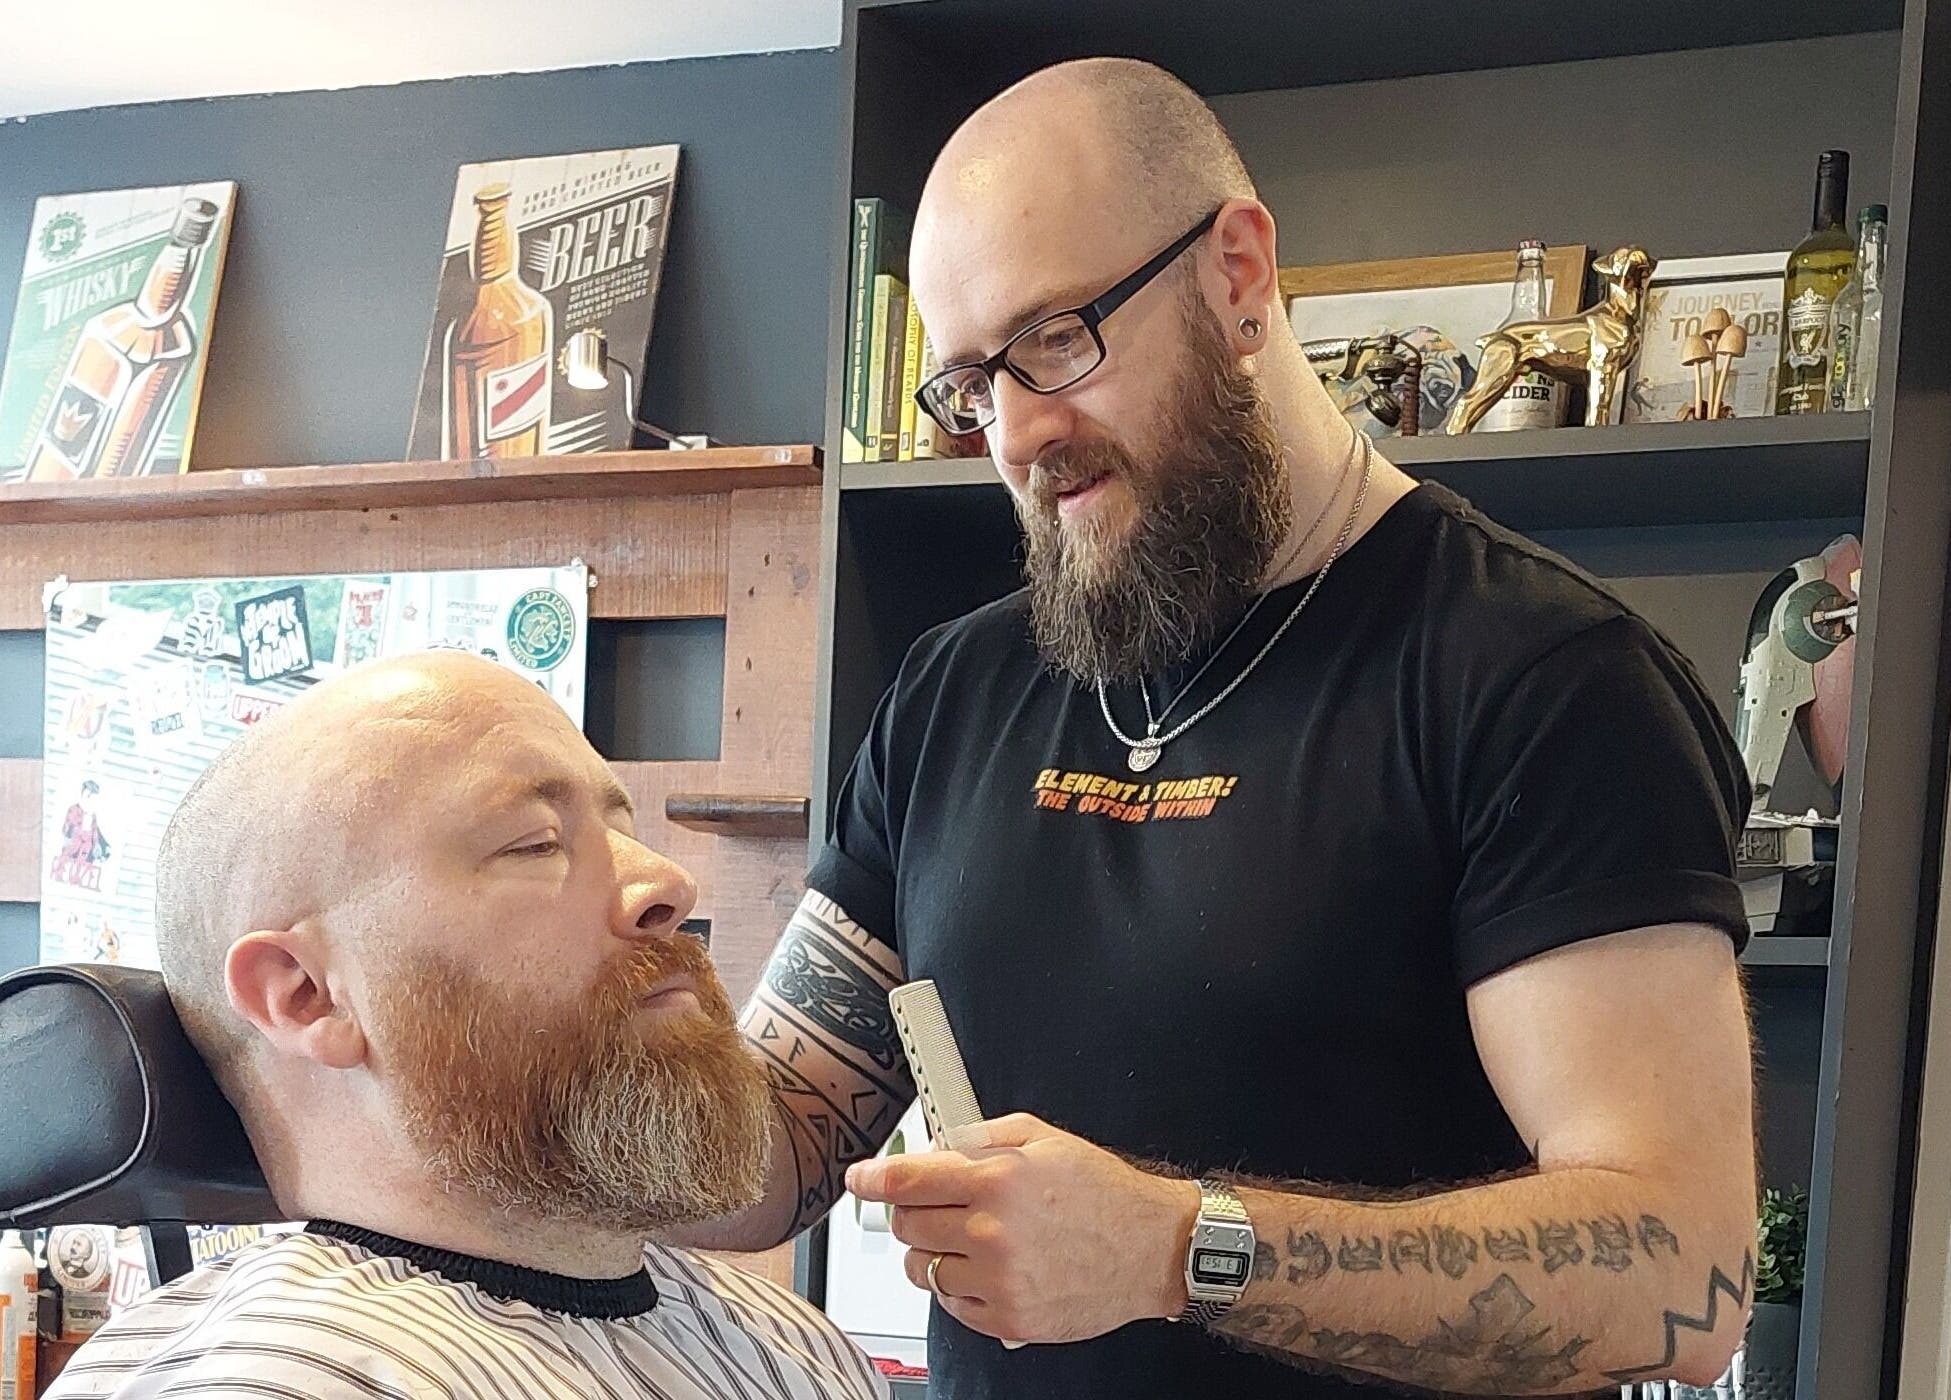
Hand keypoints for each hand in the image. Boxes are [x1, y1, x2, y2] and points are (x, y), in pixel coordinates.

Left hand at [845, 1112, 1200, 1343]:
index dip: (873, 1177)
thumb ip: (982, 1137)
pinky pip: (951, 1305)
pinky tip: (987, 1268)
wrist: (1151, 1250)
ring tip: (966, 1240)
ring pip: (922, 1270)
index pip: (909, 1180)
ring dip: (932, 1252)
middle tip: (933, 1205)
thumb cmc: (1103, 1194)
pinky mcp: (1009, 1320)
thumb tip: (937, 1146)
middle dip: (912, 1211)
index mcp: (998, 1181)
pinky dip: (958, 1287)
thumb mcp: (1044, 1139)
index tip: (860, 1178)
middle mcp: (993, 1233)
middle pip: (908, 1226)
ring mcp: (999, 1282)